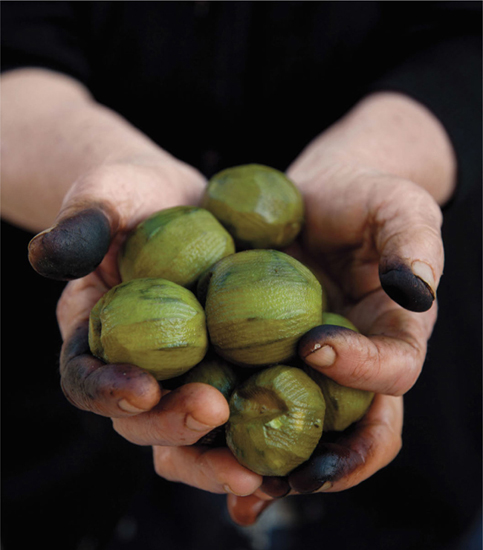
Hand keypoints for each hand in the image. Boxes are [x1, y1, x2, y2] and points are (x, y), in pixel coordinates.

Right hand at [30, 157, 262, 497]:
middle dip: (175, 426)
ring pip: (195, 430)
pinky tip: (299, 439)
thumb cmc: (135, 196)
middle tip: (214, 413)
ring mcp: (188, 371)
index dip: (108, 392)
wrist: (183, 201)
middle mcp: (139, 366)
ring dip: (221, 454)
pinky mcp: (234, 364)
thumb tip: (46, 254)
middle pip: (144, 420)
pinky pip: (247, 404)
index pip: (87, 378)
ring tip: (257, 466)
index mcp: (96, 337)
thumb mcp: (106, 195)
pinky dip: (264, 430)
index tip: (142, 391)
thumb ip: (81, 223)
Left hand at [226, 92, 455, 524]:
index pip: (393, 374)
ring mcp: (302, 367)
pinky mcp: (260, 356)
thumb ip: (413, 247)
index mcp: (392, 340)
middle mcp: (349, 367)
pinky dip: (223, 428)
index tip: (317, 345)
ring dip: (261, 460)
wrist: (319, 198)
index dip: (364, 371)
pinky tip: (184, 439)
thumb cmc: (368, 200)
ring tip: (224, 475)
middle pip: (345, 429)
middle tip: (276, 474)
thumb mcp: (400, 210)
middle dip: (317, 458)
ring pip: (291, 428)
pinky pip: (244, 396)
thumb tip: (415, 290)